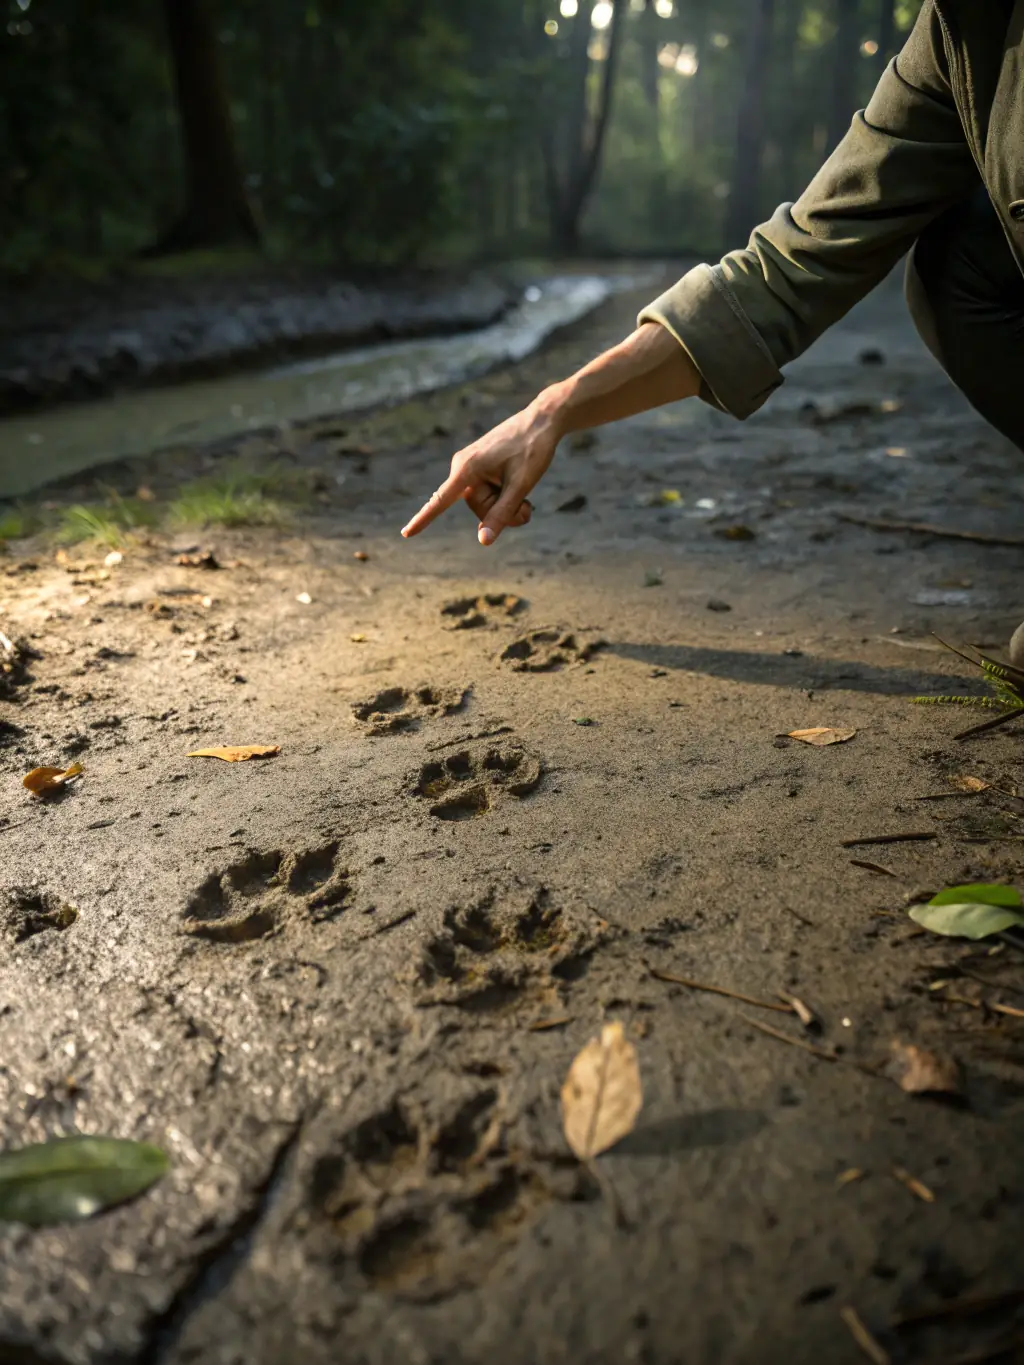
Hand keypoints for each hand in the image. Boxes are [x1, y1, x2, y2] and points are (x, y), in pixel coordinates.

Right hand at [401, 397, 562, 545]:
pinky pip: (488, 492)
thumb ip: (501, 514)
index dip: (424, 519)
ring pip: (485, 503)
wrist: (542, 420)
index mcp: (467, 468)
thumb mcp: (520, 486)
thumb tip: (483, 542)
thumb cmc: (533, 450)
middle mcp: (463, 466)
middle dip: (502, 513)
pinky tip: (519, 483)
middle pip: (477, 509)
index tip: (406, 533)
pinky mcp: (479, 466)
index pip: (441, 501)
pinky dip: (504, 495)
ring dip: (506, 505)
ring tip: (527, 495)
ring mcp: (470, 466)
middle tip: (528, 506)